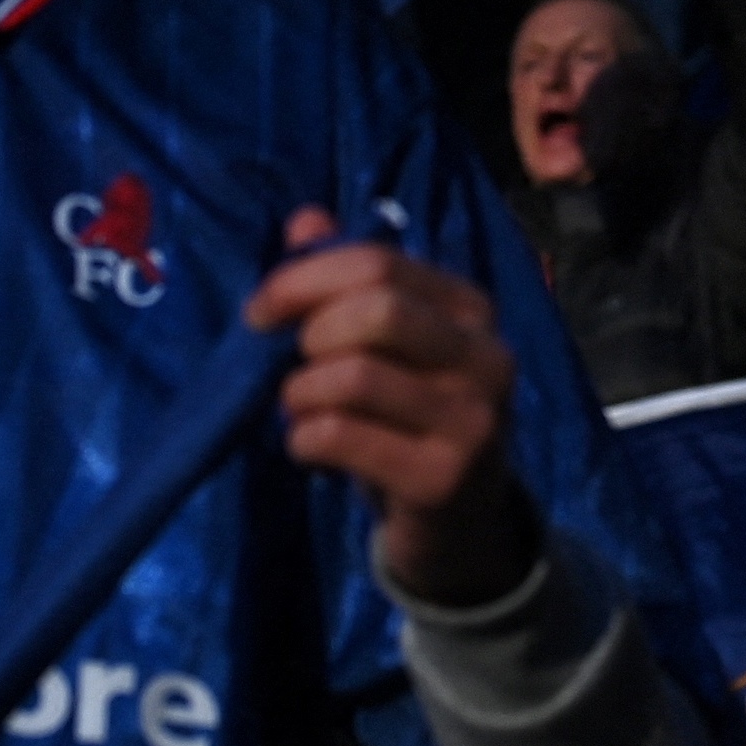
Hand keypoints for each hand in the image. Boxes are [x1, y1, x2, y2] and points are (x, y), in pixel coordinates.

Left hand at [247, 208, 532, 610]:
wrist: (460, 523)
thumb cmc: (410, 420)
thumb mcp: (386, 349)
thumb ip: (349, 283)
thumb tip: (304, 222)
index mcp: (470, 310)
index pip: (381, 262)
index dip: (305, 277)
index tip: (260, 310)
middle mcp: (485, 355)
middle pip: (376, 310)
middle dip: (308, 333)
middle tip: (286, 366)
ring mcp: (472, 418)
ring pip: (353, 376)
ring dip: (300, 394)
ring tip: (299, 410)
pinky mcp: (443, 476)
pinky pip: (341, 437)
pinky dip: (304, 438)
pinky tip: (310, 447)